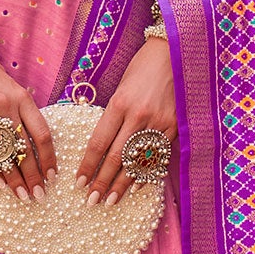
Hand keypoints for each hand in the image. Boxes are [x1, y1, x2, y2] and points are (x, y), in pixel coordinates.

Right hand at [0, 52, 56, 201]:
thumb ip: (23, 116)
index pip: (42, 134)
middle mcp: (6, 108)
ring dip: (14, 180)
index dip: (49, 159)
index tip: (52, 176)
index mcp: (22, 99)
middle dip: (33, 176)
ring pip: (3, 156)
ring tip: (23, 196)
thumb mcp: (13, 90)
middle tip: (39, 194)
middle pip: (24, 150)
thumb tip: (32, 152)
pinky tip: (1, 184)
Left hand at [74, 37, 176, 206]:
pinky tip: (136, 187)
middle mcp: (139, 116)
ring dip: (123, 184)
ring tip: (111, 201)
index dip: (88, 166)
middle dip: (102, 182)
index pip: (99, 143)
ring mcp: (159, 123)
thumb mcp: (121, 88)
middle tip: (91, 201)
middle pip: (116, 158)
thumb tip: (103, 146)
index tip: (79, 183)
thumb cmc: (142, 67)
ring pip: (137, 162)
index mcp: (119, 104)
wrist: (174, 52)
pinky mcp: (175, 127)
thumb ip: (113, 116)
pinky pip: (158, 156)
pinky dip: (147, 173)